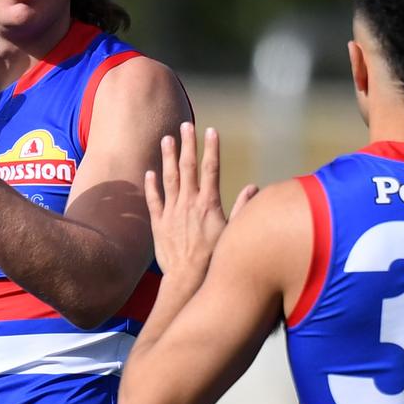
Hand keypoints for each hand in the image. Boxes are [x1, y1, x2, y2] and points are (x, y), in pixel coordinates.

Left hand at [145, 123, 256, 282]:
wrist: (188, 278)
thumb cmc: (214, 258)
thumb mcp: (232, 232)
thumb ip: (242, 208)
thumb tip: (254, 189)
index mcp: (209, 203)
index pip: (211, 168)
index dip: (211, 147)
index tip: (211, 130)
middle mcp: (189, 203)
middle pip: (188, 167)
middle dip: (187, 144)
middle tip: (185, 125)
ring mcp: (172, 211)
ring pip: (169, 178)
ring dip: (167, 157)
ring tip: (166, 139)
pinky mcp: (158, 223)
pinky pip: (154, 200)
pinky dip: (151, 185)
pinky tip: (149, 172)